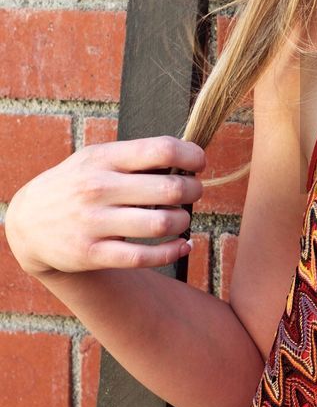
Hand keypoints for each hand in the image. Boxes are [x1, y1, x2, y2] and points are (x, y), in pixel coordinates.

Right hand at [5, 136, 206, 276]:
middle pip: (170, 188)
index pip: (162, 149)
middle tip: (193, 191)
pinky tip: (181, 245)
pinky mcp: (93, 254)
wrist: (29, 224)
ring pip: (162, 224)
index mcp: (104, 158)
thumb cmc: (77, 186)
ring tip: (181, 218)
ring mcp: (94, 222)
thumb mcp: (96, 159)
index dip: (192, 155)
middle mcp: (99, 188)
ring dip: (183, 221)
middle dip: (193, 190)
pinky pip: (145, 257)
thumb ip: (136, 158)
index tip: (198, 163)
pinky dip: (173, 252)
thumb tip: (189, 157)